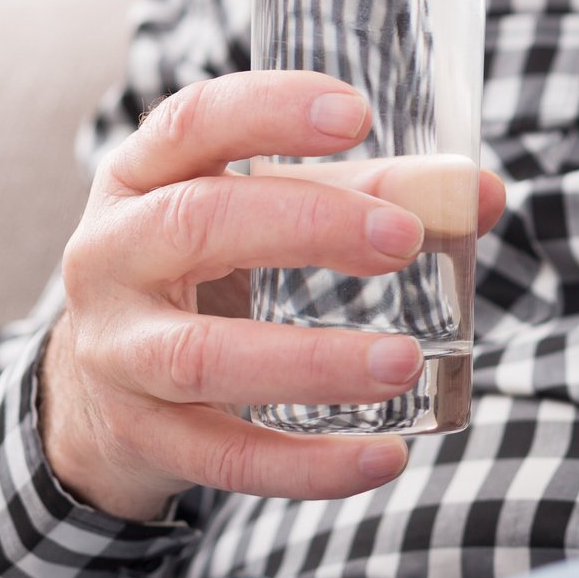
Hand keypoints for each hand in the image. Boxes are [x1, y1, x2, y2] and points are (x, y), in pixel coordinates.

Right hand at [40, 72, 506, 521]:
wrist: (99, 384)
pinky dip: (306, 466)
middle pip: (196, 225)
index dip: (268, 111)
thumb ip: (374, 193)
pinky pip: (223, 458)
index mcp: (144, 175)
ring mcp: (116, 351)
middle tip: (403, 241)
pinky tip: (385, 459)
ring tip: (405, 362)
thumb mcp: (270, 211)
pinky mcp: (140, 435)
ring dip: (312, 360)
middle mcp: (112, 255)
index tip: (355, 113)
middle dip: (308, 226)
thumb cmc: (210, 267)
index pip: (192, 122)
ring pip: (202, 357)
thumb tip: (478, 191)